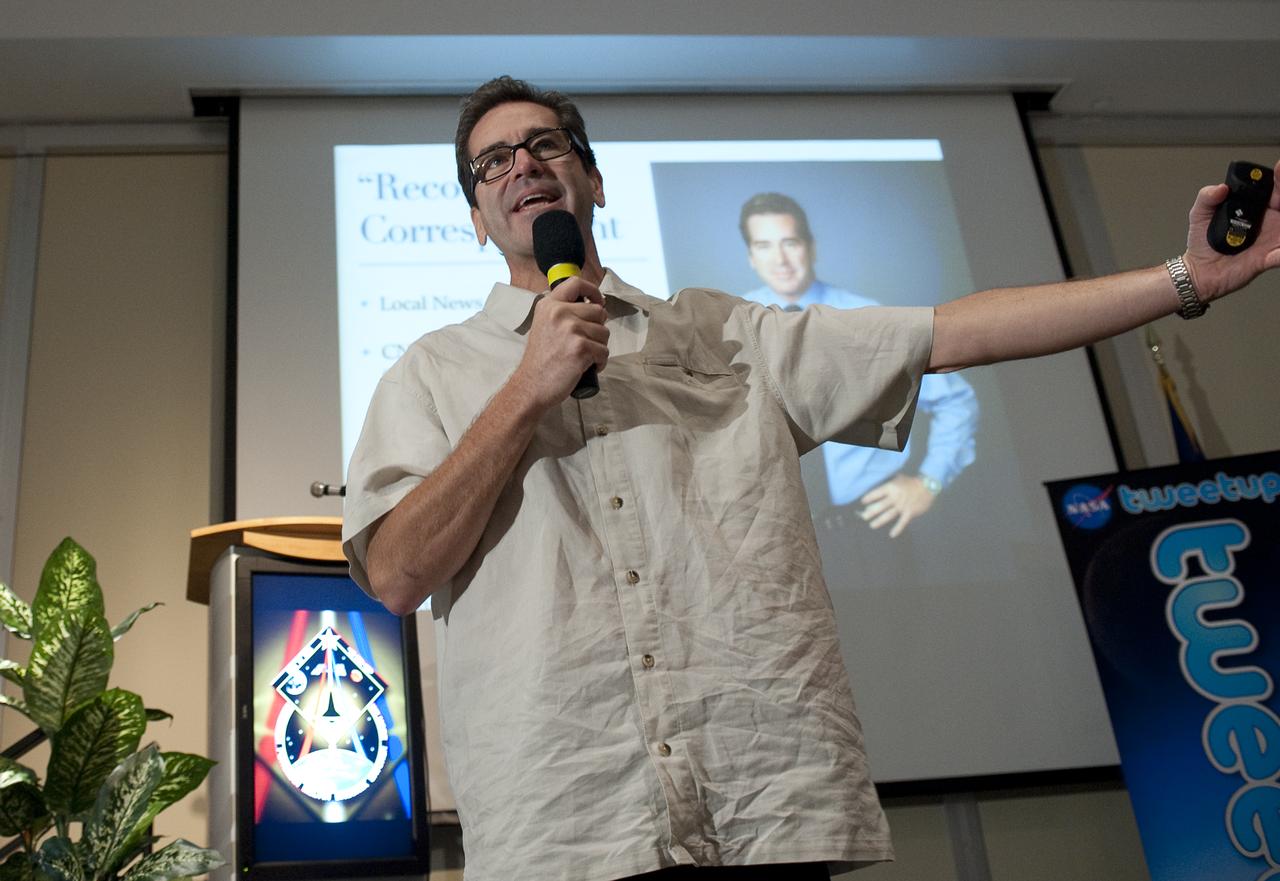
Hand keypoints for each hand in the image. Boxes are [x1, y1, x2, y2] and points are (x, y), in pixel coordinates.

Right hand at [511, 277, 608, 409]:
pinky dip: (599, 362)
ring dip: (599, 347)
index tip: (598, 302)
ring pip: (604, 332)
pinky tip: (585, 367)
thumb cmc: (540, 361)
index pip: (576, 283)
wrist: (531, 386)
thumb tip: (593, 306)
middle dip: (598, 328)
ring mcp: (570, 329)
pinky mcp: (581, 347)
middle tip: (586, 342)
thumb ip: (561, 313)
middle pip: (599, 311)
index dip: (593, 291)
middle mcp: (559, 312)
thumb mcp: (544, 325)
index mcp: (549, 305)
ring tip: (582, 357)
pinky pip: (604, 351)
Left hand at [858, 474, 937, 537]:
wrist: (927, 486)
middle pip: (880, 506)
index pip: (877, 493)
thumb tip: (877, 484)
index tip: (862, 502)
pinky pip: (902, 522)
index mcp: (891, 487)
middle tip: (863, 517)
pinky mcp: (909, 512)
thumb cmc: (911, 482)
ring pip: (888, 515)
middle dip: (871, 512)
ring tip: (872, 525)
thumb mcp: (898, 478)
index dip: (869, 498)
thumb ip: (888, 482)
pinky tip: (892, 534)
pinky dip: (897, 529)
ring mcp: (902, 506)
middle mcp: (895, 497)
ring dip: (879, 521)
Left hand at [1183, 159, 1279, 301]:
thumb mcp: (1199, 215)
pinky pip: (1279, 255)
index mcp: (1256, 208)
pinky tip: (1277, 252)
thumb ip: (1206, 197)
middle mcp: (1268, 222)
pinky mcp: (1266, 258)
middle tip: (1278, 198)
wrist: (1199, 270)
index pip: (1275, 189)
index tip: (1279, 170)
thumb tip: (1220, 188)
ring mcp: (1270, 239)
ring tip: (1278, 225)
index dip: (1279, 179)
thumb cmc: (1203, 243)